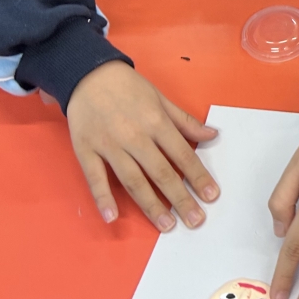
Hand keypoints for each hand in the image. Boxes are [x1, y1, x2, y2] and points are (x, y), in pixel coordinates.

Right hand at [67, 61, 219, 229]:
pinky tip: (113, 217)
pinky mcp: (86, 151)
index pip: (183, 154)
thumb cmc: (128, 87)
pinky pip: (96, 178)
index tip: (212, 196)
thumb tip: (212, 135)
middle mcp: (135, 136)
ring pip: (133, 180)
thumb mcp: (161, 98)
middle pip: (161, 172)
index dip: (198, 176)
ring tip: (167, 224)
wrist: (87, 74)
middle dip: (180, 198)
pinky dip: (103, 198)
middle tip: (195, 220)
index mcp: (156, 122)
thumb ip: (185, 121)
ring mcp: (109, 146)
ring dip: (150, 205)